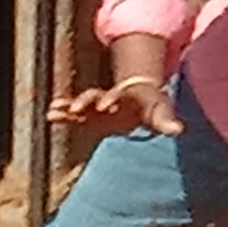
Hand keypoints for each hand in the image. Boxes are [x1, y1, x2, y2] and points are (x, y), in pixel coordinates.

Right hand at [52, 69, 184, 139]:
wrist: (138, 95)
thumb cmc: (149, 104)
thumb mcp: (158, 111)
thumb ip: (165, 120)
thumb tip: (178, 130)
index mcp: (125, 96)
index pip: (117, 96)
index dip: (110, 100)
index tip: (105, 106)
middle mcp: (107, 99)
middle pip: (94, 97)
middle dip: (85, 102)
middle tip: (75, 109)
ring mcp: (95, 106)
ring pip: (80, 104)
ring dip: (68, 106)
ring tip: (53, 110)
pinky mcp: (88, 115)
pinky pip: (72, 116)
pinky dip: (62, 115)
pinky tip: (49, 116)